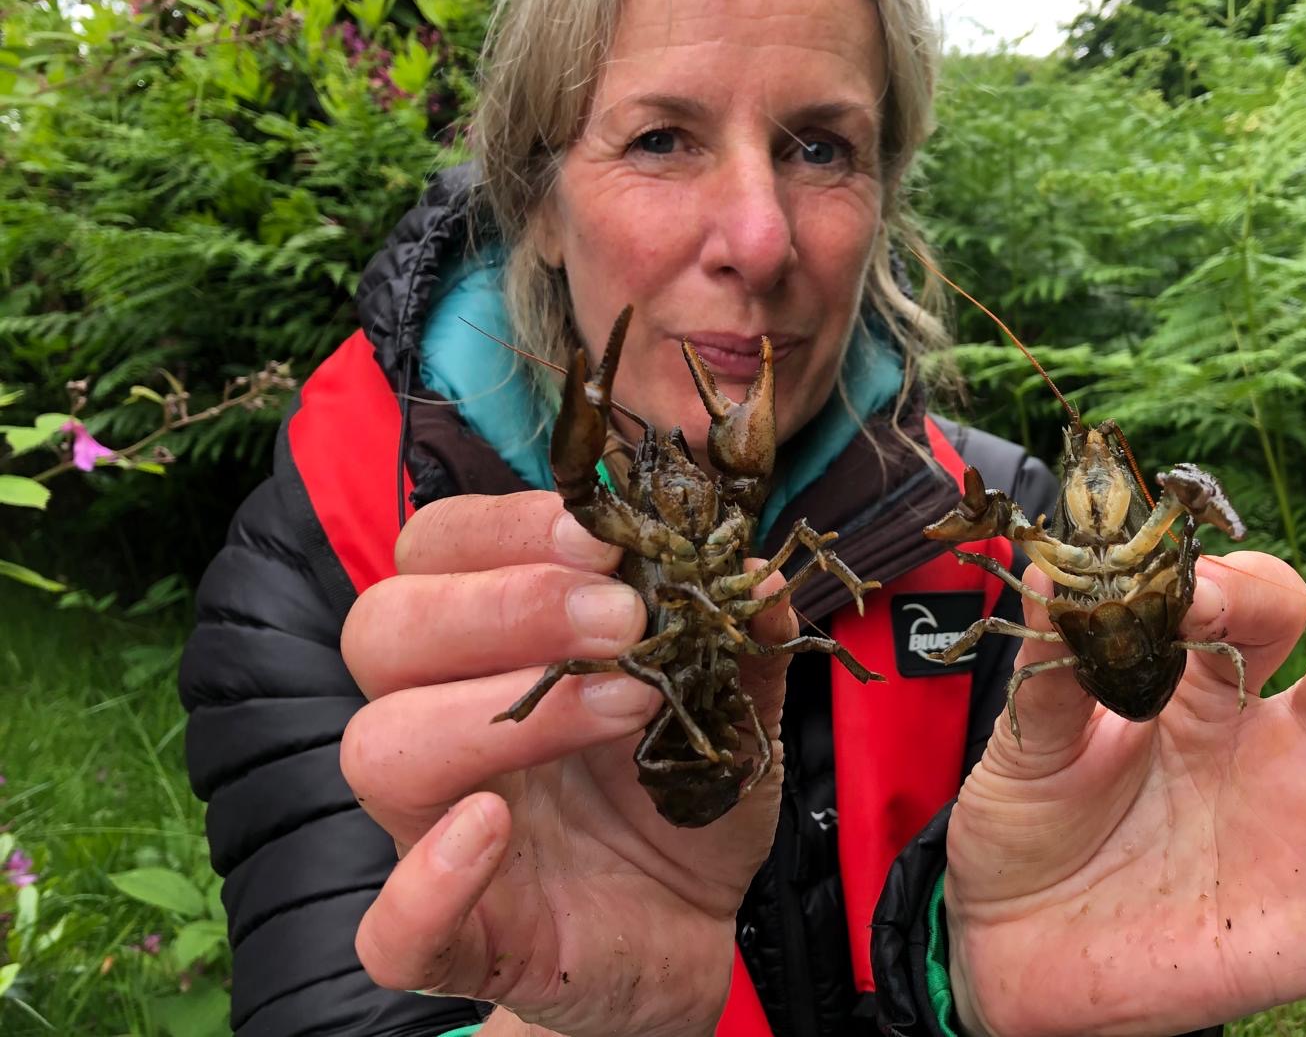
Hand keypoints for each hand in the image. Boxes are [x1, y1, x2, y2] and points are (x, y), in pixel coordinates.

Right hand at [338, 492, 792, 1036]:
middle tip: (622, 617)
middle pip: (385, 629)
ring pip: (380, 749)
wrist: (687, 924)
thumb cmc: (679, 789)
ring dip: (498, 716)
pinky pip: (392, 928)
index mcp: (488, 642)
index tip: (604, 538)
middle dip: (502, 605)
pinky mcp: (458, 942)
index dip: (506, 528)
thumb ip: (737, 640)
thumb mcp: (727, 701)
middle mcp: (439, 720)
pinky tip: (492, 832)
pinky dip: (428, 881)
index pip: (438, 548)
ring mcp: (434, 832)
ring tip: (623, 705)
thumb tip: (760, 578)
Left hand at [945, 543, 1305, 1036]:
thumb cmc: (1026, 824)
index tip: (1183, 594)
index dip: (1238, 594)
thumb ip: (1053, 661)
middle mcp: (1275, 759)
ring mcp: (1299, 847)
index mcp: (1211, 694)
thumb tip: (1049, 569)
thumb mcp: (1027, 736)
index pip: (1270, 615)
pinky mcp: (1302, 942)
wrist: (1000, 943)